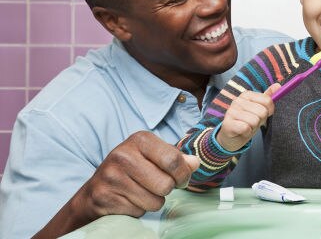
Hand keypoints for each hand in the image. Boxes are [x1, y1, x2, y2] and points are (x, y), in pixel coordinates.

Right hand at [33, 131, 199, 237]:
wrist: (95, 190)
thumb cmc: (131, 170)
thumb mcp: (154, 157)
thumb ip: (177, 159)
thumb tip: (195, 163)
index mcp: (140, 140)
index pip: (174, 160)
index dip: (183, 174)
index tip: (180, 178)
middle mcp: (123, 154)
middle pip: (166, 184)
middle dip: (168, 190)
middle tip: (158, 186)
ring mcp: (112, 177)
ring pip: (155, 201)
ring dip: (153, 201)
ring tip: (141, 192)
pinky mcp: (105, 197)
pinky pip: (139, 211)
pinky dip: (138, 209)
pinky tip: (128, 199)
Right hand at [216, 83, 279, 151]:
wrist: (231, 137)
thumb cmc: (247, 122)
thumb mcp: (258, 109)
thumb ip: (267, 98)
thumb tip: (278, 85)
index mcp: (246, 95)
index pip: (267, 100)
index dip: (269, 111)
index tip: (263, 115)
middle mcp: (237, 101)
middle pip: (262, 111)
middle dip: (260, 120)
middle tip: (252, 123)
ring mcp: (231, 112)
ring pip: (254, 120)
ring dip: (253, 127)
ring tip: (247, 127)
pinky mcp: (228, 124)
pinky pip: (246, 128)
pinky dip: (247, 132)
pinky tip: (242, 132)